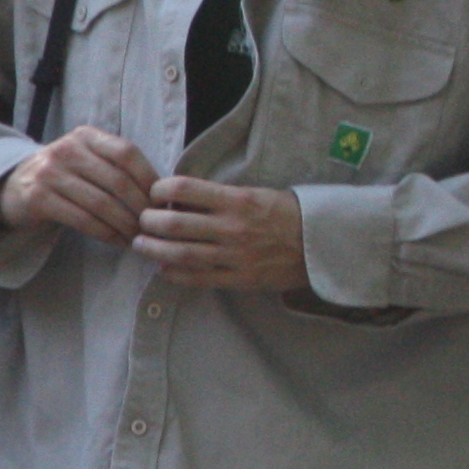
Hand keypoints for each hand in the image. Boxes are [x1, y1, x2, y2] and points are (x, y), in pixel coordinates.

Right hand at [0, 126, 156, 247]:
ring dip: (124, 225)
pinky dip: (104, 233)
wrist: (13, 187)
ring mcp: (49, 173)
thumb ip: (115, 166)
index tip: (160, 200)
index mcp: (85, 136)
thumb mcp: (86, 158)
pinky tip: (115, 241)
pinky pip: (81, 219)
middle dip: (140, 208)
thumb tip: (160, 192)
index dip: (149, 177)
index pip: (126, 153)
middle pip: (116, 181)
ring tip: (137, 237)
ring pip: (101, 203)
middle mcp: (66, 150)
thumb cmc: (62, 176)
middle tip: (152, 226)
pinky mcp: (38, 199)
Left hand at [135, 175, 308, 292]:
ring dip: (153, 249)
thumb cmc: (289, 214)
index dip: (161, 189)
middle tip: (141, 220)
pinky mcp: (240, 279)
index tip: (155, 192)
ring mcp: (235, 256)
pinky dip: (174, 274)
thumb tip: (181, 199)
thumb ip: (222, 197)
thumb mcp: (258, 194)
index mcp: (238, 200)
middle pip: (174, 224)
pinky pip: (197, 278)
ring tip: (141, 244)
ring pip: (180, 254)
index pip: (184, 189)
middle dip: (149, 221)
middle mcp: (234, 227)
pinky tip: (163, 268)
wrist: (326, 244)